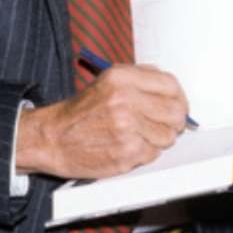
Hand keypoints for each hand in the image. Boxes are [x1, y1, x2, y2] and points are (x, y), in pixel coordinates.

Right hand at [15, 64, 189, 179]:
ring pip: (168, 136)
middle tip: (167, 124)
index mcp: (121, 77)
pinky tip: (129, 146)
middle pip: (175, 112)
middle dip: (175, 121)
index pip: (170, 85)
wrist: (53, 138)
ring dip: (159, 139)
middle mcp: (125, 100)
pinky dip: (145, 153)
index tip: (178, 104)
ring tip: (140, 135)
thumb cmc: (82, 111)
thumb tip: (172, 89)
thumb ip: (140, 78)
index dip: (179, 97)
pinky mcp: (125, 153)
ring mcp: (126, 128)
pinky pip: (153, 154)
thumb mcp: (107, 80)